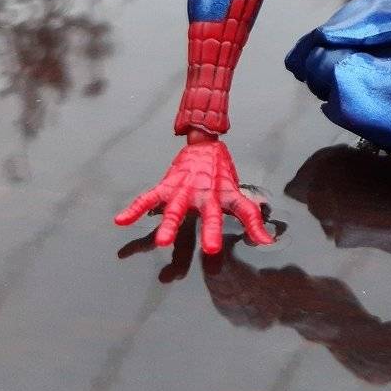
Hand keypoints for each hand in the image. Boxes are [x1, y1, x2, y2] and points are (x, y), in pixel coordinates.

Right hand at [114, 133, 273, 253]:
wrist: (205, 143)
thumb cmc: (220, 173)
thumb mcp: (238, 193)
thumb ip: (251, 219)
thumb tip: (268, 241)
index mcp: (226, 196)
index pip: (243, 211)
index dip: (252, 226)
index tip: (260, 241)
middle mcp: (207, 193)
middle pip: (210, 214)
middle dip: (210, 230)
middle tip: (210, 247)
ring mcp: (186, 189)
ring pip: (177, 210)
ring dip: (169, 225)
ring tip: (161, 242)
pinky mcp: (168, 184)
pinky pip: (149, 197)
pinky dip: (135, 208)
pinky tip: (122, 220)